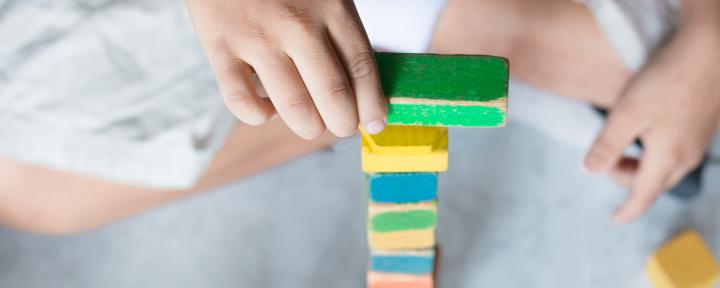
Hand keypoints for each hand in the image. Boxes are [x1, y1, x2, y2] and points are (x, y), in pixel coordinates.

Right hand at [186, 0, 386, 138]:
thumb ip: (341, 32)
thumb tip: (361, 89)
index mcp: (331, 8)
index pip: (362, 69)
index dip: (372, 105)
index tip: (373, 123)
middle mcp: (298, 25)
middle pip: (334, 96)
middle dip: (343, 123)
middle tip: (340, 124)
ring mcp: (257, 38)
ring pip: (295, 108)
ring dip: (308, 126)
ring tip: (309, 122)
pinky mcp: (220, 47)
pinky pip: (242, 102)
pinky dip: (259, 116)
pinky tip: (267, 109)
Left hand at [584, 26, 719, 223]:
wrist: (710, 49)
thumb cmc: (667, 79)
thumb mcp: (627, 113)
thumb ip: (606, 146)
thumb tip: (588, 172)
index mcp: (667, 158)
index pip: (643, 197)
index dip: (626, 211)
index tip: (614, 220)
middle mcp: (687, 156)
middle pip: (653, 183)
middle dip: (627, 180)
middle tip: (606, 161)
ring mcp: (699, 142)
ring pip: (666, 168)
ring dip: (641, 166)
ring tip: (623, 144)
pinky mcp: (704, 127)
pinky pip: (678, 153)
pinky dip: (657, 153)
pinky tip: (647, 131)